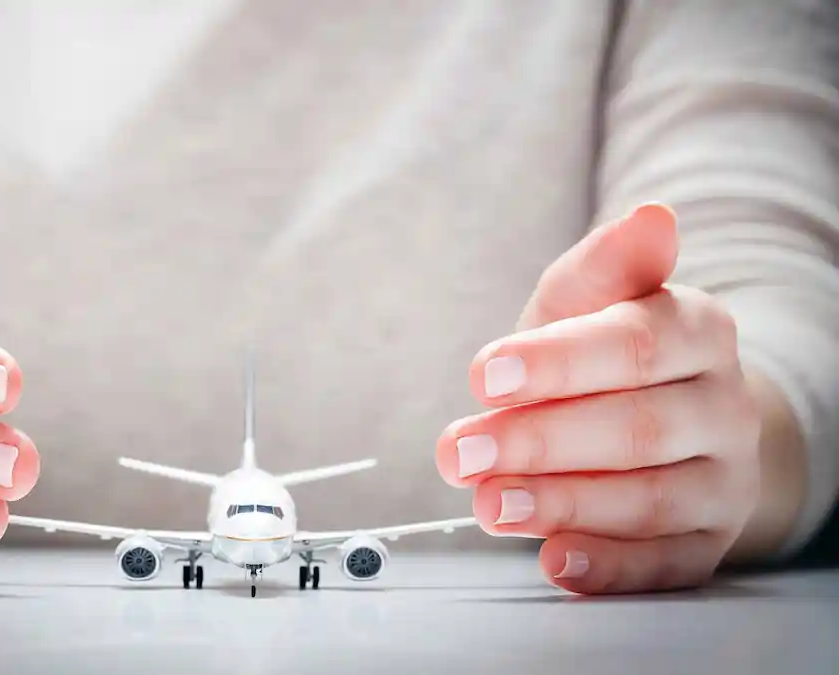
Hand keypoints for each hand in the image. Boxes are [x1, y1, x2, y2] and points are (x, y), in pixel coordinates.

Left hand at [436, 204, 761, 593]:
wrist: (670, 421)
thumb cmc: (604, 357)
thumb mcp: (586, 305)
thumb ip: (600, 270)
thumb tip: (650, 217)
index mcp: (697, 330)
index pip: (634, 344)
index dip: (557, 363)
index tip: (482, 376)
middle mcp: (724, 406)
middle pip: (637, 428)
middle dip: (538, 441)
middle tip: (459, 452)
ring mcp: (724, 480)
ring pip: (650, 500)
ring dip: (561, 504)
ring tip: (488, 503)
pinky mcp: (708, 543)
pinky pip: (666, 565)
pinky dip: (608, 568)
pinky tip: (555, 563)